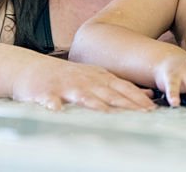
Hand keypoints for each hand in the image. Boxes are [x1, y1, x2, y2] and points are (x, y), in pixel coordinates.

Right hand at [13, 58, 154, 111]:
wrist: (34, 70)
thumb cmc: (69, 77)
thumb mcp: (98, 78)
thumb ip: (121, 87)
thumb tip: (148, 95)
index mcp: (100, 78)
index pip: (123, 88)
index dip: (137, 99)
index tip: (151, 109)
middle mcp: (87, 81)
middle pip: (109, 94)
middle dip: (126, 104)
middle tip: (141, 114)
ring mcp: (68, 86)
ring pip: (85, 98)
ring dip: (97, 107)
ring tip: (110, 116)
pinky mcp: (47, 93)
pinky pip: (52, 101)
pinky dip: (55, 106)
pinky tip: (58, 112)